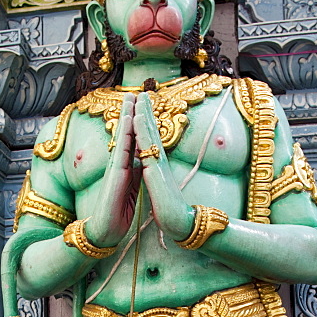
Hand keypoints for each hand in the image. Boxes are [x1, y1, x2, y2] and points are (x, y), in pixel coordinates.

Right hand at [85, 93, 139, 247]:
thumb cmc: (117, 214)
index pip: (131, 142)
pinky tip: (127, 120)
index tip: (140, 107)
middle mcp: (118, 164)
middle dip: (129, 113)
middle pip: (125, 134)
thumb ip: (134, 176)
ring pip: (122, 137)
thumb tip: (140, 164)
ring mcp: (115, 167)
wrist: (106, 231)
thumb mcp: (131, 191)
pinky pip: (121, 149)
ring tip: (130, 98)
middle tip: (134, 93)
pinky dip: (124, 133)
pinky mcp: (115, 174)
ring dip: (126, 116)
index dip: (135, 124)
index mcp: (124, 169)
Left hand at [133, 92, 193, 241]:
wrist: (178, 223)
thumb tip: (150, 169)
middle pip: (152, 131)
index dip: (147, 124)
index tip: (142, 108)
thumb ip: (155, 176)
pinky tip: (138, 117)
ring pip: (149, 134)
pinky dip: (141, 130)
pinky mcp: (155, 170)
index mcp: (157, 166)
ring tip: (140, 97)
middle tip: (143, 92)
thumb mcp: (158, 189)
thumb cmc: (169, 210)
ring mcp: (158, 164)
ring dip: (144, 114)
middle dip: (147, 111)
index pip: (151, 141)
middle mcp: (159, 161)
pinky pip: (146, 145)